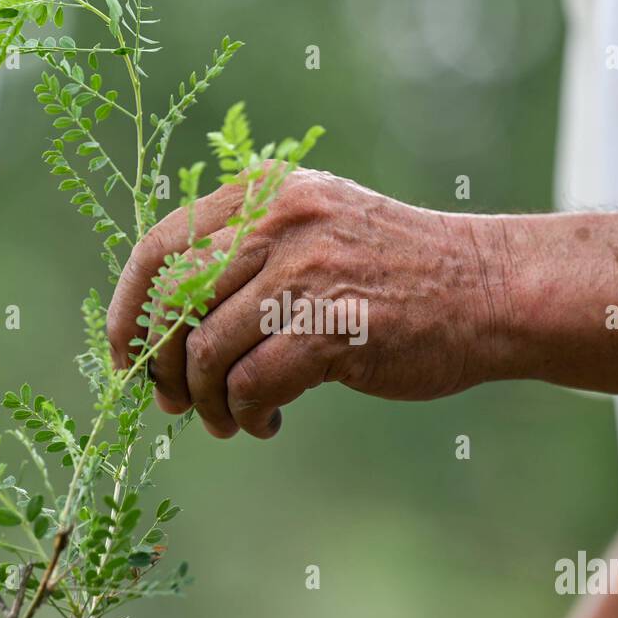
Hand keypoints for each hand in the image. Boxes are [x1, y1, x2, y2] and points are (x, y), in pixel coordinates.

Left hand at [107, 167, 519, 438]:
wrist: (490, 289)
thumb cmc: (398, 270)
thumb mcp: (318, 227)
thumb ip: (250, 249)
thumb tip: (169, 318)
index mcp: (267, 194)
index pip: (161, 246)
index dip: (131, 308)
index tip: (127, 354)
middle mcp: (280, 223)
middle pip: (174, 301)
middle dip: (160, 363)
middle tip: (173, 400)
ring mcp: (309, 273)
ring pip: (209, 350)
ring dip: (207, 401)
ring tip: (228, 420)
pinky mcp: (336, 328)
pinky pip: (253, 384)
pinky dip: (245, 414)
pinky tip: (265, 423)